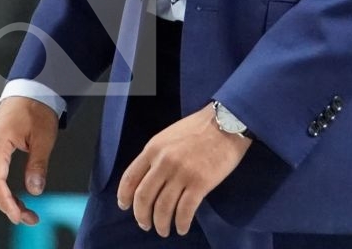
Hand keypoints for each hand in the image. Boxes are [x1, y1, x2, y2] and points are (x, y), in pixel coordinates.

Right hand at [0, 97, 58, 225]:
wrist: (30, 89)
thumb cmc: (37, 109)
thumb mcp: (44, 138)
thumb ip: (38, 164)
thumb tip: (35, 190)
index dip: (7, 202)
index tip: (19, 216)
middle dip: (8, 206)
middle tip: (29, 219)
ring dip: (4, 200)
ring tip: (25, 213)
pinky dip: (2, 190)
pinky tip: (16, 199)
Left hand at [117, 102, 251, 236]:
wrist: (227, 122)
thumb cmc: (199, 128)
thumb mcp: (169, 136)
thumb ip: (157, 156)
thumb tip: (148, 180)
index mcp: (153, 149)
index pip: (130, 177)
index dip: (124, 196)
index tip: (124, 207)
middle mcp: (163, 162)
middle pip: (144, 197)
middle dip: (142, 216)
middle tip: (145, 225)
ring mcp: (182, 173)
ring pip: (163, 208)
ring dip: (161, 224)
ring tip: (164, 230)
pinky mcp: (200, 183)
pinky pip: (185, 211)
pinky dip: (181, 223)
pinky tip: (182, 228)